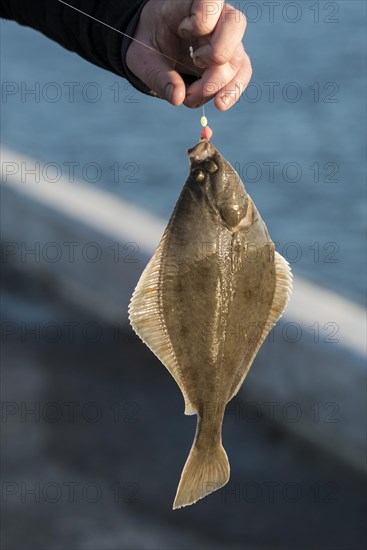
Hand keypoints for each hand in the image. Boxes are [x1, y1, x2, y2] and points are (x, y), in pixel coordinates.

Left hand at [126, 0, 251, 109]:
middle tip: (193, 65)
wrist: (155, 50)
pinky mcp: (232, 60)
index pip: (212, 1)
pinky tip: (220, 103)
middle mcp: (217, 17)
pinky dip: (232, 91)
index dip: (202, 21)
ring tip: (191, 97)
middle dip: (216, 56)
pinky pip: (242, 75)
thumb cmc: (150, 45)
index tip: (182, 31)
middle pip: (234, 27)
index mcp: (193, 3)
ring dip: (217, 84)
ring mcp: (228, 40)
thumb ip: (158, 76)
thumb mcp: (144, 59)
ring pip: (238, 57)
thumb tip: (178, 98)